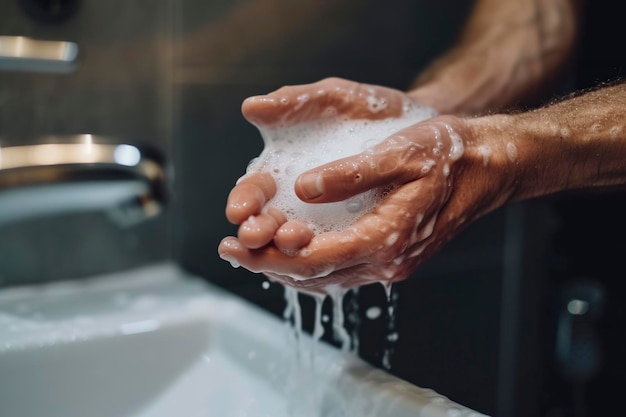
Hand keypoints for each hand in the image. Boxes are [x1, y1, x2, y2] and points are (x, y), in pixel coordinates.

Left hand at [219, 78, 514, 291]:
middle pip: (315, 277)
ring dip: (286, 269)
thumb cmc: (448, 157)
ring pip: (327, 279)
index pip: (314, 259)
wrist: (487, 168)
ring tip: (251, 253)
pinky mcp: (393, 258)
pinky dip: (310, 267)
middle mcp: (387, 262)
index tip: (233, 245)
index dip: (269, 255)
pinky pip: (341, 272)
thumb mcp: (400, 153)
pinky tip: (292, 253)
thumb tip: (304, 188)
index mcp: (387, 239)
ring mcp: (391, 265)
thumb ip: (352, 173)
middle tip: (231, 251)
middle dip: (267, 266)